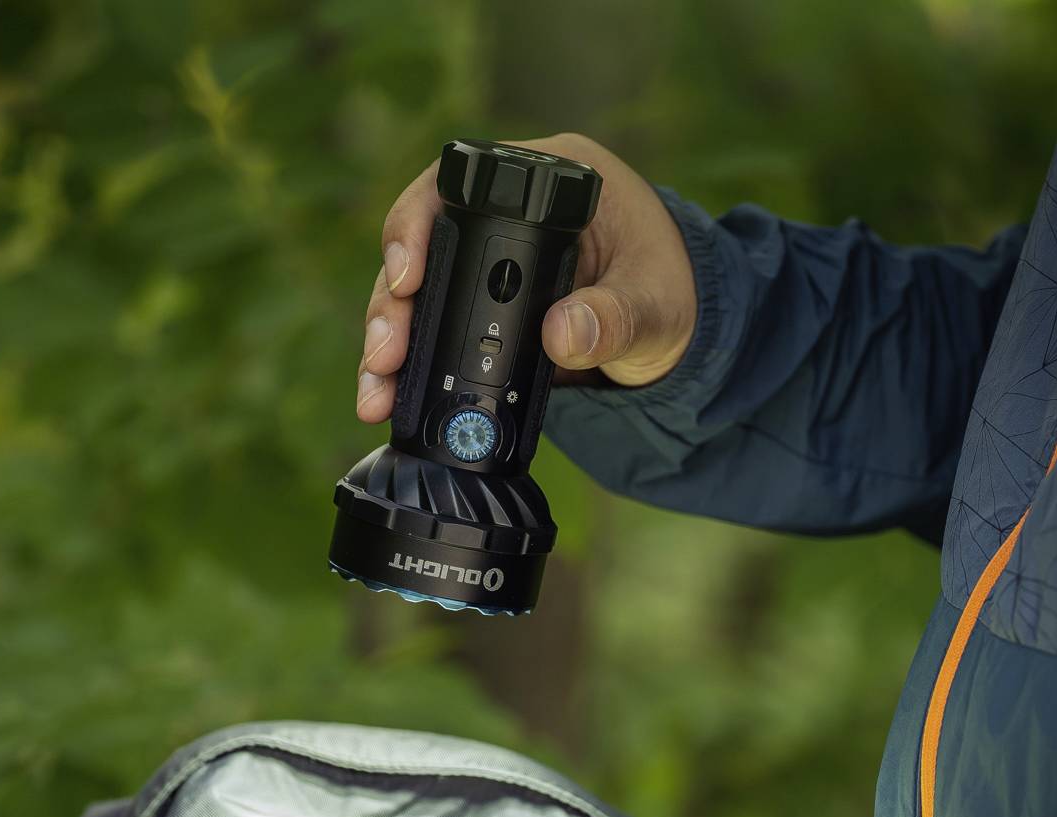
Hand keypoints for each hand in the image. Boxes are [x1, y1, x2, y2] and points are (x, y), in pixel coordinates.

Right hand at [356, 132, 696, 421]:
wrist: (680, 332)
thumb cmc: (674, 293)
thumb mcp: (658, 306)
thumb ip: (616, 317)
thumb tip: (562, 333)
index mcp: (549, 178)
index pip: (459, 185)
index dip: (418, 227)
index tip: (407, 278)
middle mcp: (506, 215)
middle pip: (421, 244)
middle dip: (392, 304)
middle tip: (385, 354)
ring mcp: (485, 263)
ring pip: (412, 294)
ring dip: (388, 341)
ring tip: (376, 392)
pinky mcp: (478, 308)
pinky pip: (429, 331)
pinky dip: (407, 367)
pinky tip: (387, 398)